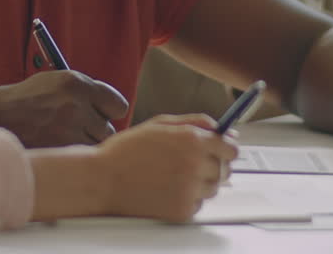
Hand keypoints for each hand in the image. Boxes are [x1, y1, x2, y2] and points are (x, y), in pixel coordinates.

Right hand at [0, 70, 128, 147]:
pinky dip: (73, 156)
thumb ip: (87, 92)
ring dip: (85, 144)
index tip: (102, 114)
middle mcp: (75, 105)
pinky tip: (59, 146)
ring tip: (66, 136)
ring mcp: (66, 130)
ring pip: (95, 146)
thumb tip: (114, 113)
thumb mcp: (58, 81)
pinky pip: (79, 158)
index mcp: (76, 83)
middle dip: (96, 130)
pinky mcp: (57, 150)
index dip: (110, 111)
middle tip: (78, 127)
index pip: (118, 105)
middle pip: (108, 129)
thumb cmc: (30, 97)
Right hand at [96, 114, 237, 221]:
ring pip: (213, 188)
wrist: (102, 179)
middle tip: (190, 164)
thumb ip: (195, 121)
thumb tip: (223, 128)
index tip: (221, 150)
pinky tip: (167, 189)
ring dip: (201, 183)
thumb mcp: (161, 124)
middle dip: (213, 165)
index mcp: (192, 139)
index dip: (226, 148)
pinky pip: (198, 204)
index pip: (230, 148)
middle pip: (224, 170)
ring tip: (173, 176)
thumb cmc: (127, 151)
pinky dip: (188, 198)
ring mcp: (189, 189)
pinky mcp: (182, 210)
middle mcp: (195, 164)